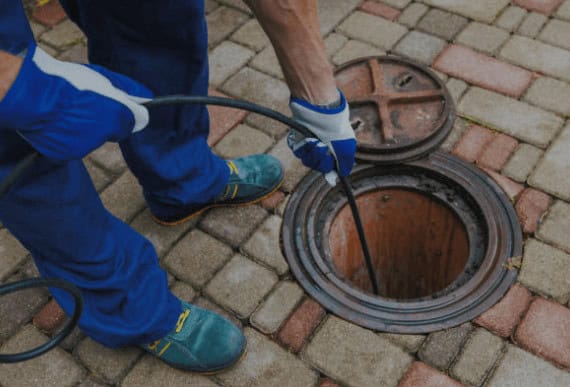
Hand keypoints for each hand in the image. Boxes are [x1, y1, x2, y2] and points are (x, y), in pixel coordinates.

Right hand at [0, 43, 151, 161]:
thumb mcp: (102, 78)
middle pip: (113, 131)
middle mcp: (104, 135)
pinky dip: (68, 137)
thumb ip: (127, 89)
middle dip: (105, 121)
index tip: (120, 107)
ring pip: (92, 139)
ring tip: (68, 112)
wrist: (33, 96)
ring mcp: (85, 146)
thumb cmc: (67, 82)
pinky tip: (58, 122)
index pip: (136, 121)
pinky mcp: (67, 154)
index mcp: (116, 115)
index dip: (126, 112)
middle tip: (87, 105)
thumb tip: (147, 98)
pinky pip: (73, 145)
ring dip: (85, 128)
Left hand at [287, 91, 355, 178]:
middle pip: (317, 166)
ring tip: (315, 141)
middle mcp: (322, 148)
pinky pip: (298, 152)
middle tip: (323, 147)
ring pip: (307, 160)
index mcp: (334, 150)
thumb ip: (346, 163)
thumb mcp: (347, 147)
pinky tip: (308, 138)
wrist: (321, 110)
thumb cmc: (336, 127)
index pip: (328, 168)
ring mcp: (309, 144)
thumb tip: (343, 174)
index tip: (329, 166)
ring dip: (312, 153)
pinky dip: (303, 147)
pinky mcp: (298, 139)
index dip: (328, 168)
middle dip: (320, 159)